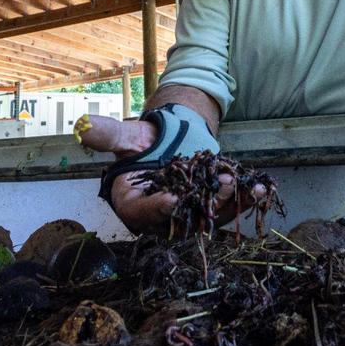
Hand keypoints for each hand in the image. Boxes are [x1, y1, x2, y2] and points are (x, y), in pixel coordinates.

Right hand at [76, 108, 269, 235]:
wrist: (171, 141)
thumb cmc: (144, 141)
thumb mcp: (128, 134)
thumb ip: (109, 134)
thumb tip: (82, 126)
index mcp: (132, 203)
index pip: (142, 212)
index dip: (157, 208)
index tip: (173, 200)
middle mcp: (160, 218)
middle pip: (181, 220)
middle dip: (205, 207)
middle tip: (224, 188)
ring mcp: (188, 217)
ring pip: (210, 218)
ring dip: (231, 205)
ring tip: (246, 187)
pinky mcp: (210, 210)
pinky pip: (228, 210)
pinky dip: (245, 201)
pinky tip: (262, 190)